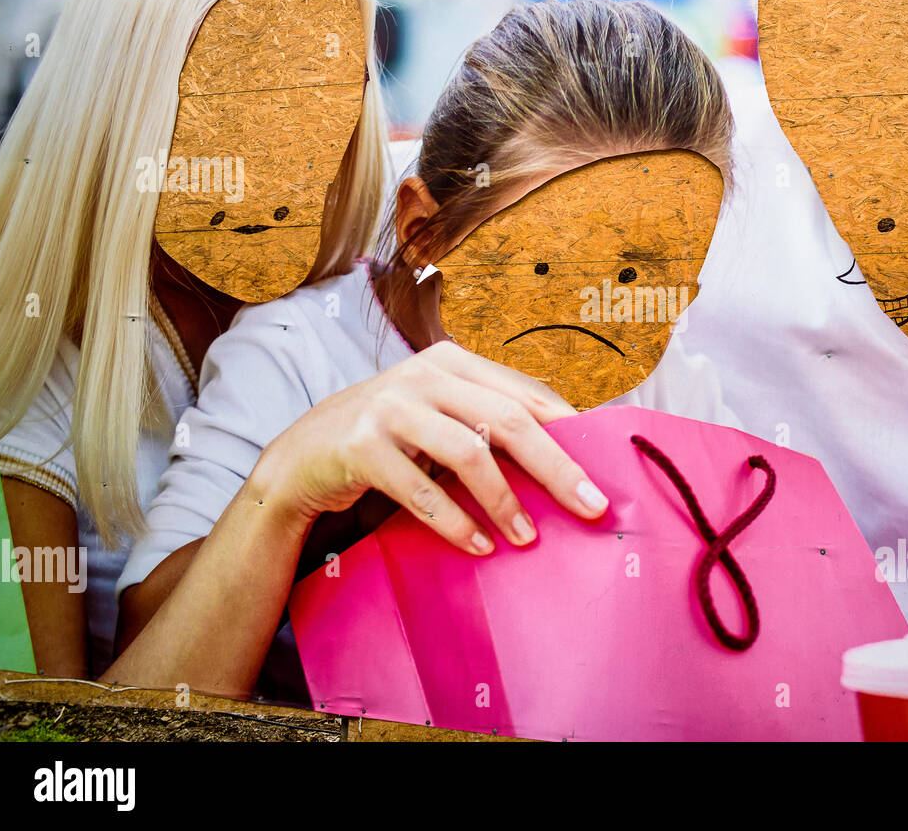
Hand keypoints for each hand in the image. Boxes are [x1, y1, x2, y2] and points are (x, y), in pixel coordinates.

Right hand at [248, 341, 607, 553]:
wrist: (303, 456)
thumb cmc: (390, 437)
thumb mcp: (441, 415)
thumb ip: (489, 420)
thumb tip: (570, 454)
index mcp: (453, 360)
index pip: (525, 395)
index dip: (569, 432)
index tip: (604, 469)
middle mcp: (424, 375)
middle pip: (508, 420)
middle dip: (556, 467)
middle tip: (590, 506)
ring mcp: (390, 407)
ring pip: (469, 453)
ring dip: (505, 501)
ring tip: (527, 537)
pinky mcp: (361, 447)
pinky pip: (421, 490)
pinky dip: (455, 522)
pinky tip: (479, 546)